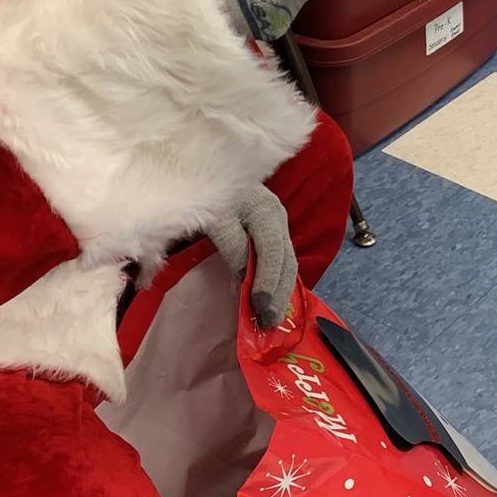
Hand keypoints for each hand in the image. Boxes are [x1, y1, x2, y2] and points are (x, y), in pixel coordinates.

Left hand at [208, 184, 296, 326]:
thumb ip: (231, 244)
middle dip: (278, 294)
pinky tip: (271, 302)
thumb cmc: (210, 193)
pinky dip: (277, 284)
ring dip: (280, 293)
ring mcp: (278, 225)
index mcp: (266, 211)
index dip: (267, 281)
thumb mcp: (217, 217)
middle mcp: (278, 218)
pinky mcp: (272, 233)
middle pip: (286, 261)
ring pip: (287, 264)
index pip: (272, 253)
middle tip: (268, 323)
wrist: (209, 173)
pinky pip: (280, 262)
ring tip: (270, 319)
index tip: (258, 307)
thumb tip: (244, 277)